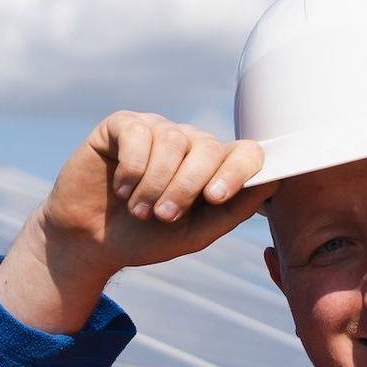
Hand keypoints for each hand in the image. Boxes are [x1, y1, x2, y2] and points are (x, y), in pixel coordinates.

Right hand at [0, 112, 277, 331]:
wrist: (92, 241)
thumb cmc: (147, 238)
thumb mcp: (195, 234)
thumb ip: (233, 211)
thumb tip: (274, 184)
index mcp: (214, 168)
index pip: (245, 153)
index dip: (237, 171)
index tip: (215, 197)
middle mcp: (189, 142)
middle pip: (207, 147)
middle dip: (186, 186)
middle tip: (165, 216)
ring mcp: (156, 130)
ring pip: (172, 142)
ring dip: (155, 184)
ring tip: (139, 210)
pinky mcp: (122, 125)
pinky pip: (138, 133)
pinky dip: (132, 168)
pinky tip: (121, 189)